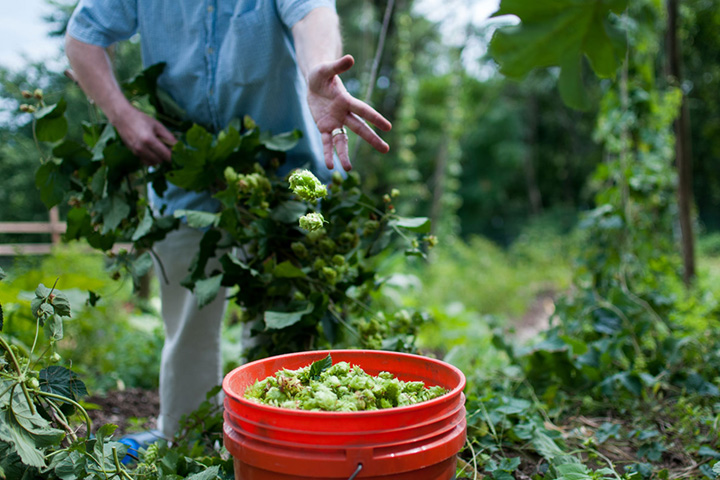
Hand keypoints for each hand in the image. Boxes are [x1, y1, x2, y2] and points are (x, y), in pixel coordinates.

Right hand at [112, 105, 176, 165]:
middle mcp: (141, 148)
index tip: (178, 153)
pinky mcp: (133, 153)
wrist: (122, 118)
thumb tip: (179, 146)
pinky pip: (146, 162)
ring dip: (159, 158)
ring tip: (159, 148)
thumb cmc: (141, 119)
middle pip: (160, 160)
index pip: (165, 155)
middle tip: (168, 148)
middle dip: (166, 156)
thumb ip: (169, 137)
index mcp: (149, 140)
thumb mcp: (158, 125)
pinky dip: (152, 159)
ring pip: (153, 162)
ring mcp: (136, 152)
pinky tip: (152, 151)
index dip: (173, 156)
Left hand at [306, 54, 391, 170]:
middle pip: (360, 128)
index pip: (364, 110)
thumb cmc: (322, 74)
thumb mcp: (326, 68)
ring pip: (343, 140)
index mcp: (347, 100)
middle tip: (386, 149)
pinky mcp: (324, 127)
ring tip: (349, 169)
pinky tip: (330, 165)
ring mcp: (335, 122)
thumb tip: (350, 58)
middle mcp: (344, 113)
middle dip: (372, 139)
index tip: (388, 127)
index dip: (375, 118)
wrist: (314, 83)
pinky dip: (328, 153)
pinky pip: (326, 142)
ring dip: (344, 154)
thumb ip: (338, 66)